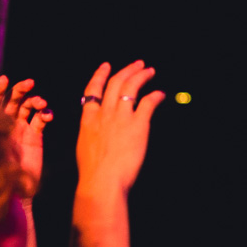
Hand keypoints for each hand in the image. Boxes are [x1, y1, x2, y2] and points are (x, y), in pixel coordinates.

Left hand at [0, 75, 51, 186]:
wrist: (18, 193)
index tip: (5, 79)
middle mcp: (5, 125)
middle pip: (12, 100)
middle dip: (20, 89)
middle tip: (29, 83)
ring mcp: (21, 129)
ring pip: (27, 107)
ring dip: (35, 100)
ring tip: (41, 102)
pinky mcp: (35, 136)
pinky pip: (40, 120)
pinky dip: (45, 114)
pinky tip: (47, 116)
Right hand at [76, 62, 165, 194]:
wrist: (102, 181)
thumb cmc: (93, 172)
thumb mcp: (85, 146)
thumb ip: (93, 133)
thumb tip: (101, 130)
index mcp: (88, 119)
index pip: (92, 89)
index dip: (100, 74)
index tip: (106, 66)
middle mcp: (104, 113)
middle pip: (115, 83)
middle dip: (127, 70)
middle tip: (137, 64)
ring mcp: (121, 117)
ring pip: (131, 87)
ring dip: (141, 76)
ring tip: (149, 71)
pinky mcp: (138, 124)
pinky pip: (148, 103)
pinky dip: (155, 96)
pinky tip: (160, 94)